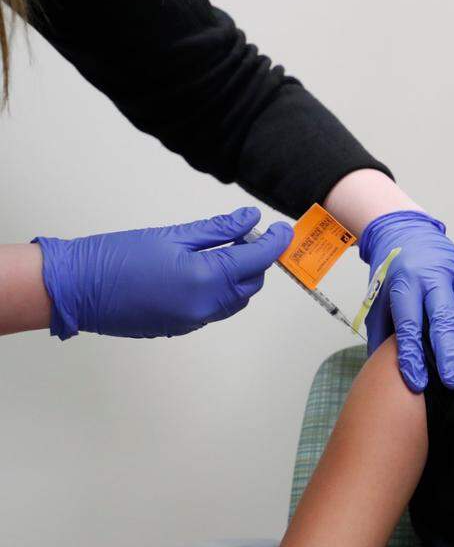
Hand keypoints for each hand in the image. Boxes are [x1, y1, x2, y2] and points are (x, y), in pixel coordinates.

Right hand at [35, 207, 291, 338]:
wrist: (77, 288)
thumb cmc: (118, 256)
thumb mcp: (173, 235)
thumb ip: (219, 230)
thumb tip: (250, 219)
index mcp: (207, 279)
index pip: (258, 260)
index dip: (275, 243)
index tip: (284, 229)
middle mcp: (206, 305)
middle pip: (252, 283)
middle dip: (257, 260)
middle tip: (247, 236)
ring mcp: (194, 320)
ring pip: (236, 300)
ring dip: (240, 277)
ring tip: (225, 252)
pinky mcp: (181, 327)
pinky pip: (216, 309)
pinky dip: (221, 291)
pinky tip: (205, 272)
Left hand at [359, 211, 453, 391]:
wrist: (408, 233)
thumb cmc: (393, 274)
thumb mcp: (377, 300)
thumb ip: (381, 334)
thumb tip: (383, 375)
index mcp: (404, 281)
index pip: (409, 323)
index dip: (413, 355)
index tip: (418, 382)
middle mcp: (432, 273)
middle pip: (445, 315)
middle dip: (450, 351)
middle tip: (453, 381)